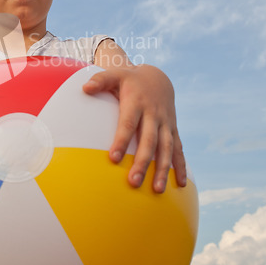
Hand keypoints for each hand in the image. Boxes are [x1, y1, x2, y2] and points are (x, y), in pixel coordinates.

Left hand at [83, 65, 186, 192]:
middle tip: (133, 182)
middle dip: (142, 162)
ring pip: (166, 148)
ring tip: (157, 190)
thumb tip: (84, 88)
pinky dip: (180, 166)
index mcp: (137, 102)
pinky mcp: (173, 129)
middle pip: (149, 141)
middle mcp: (153, 114)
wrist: (157, 78)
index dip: (121, 141)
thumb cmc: (130, 79)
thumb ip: (100, 80)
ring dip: (162, 169)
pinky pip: (178, 149)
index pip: (128, 124)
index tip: (113, 158)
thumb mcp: (115, 74)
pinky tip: (179, 184)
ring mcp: (165, 123)